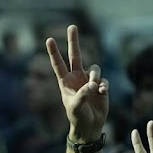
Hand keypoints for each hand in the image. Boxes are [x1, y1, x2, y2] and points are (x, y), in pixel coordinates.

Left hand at [46, 25, 108, 141]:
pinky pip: (103, 80)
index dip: (54, 52)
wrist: (89, 126)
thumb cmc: (77, 117)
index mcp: (65, 82)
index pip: (58, 64)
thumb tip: (92, 84)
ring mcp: (89, 81)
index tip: (49, 39)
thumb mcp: (75, 107)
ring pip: (94, 69)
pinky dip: (103, 86)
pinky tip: (102, 93)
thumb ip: (82, 94)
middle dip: (74, 41)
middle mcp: (77, 78)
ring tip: (95, 89)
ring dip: (95, 77)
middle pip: (76, 55)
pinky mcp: (100, 86)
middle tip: (72, 26)